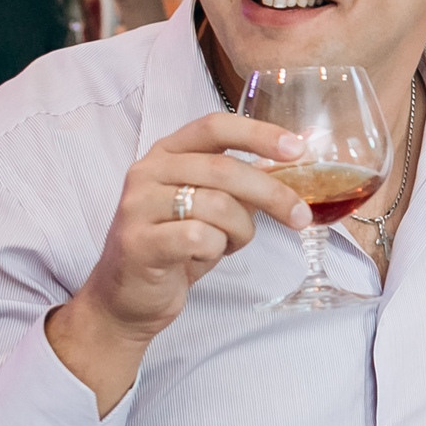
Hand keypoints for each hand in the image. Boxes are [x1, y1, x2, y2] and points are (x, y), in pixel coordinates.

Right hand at [47, 113, 309, 411]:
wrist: (126, 299)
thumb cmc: (176, 248)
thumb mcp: (209, 207)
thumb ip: (240, 185)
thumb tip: (295, 165)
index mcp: (167, 153)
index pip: (215, 127)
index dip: (259, 134)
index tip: (297, 148)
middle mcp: (147, 171)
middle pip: (224, 169)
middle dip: (272, 193)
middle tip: (299, 216)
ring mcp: (138, 206)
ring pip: (218, 205)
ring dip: (240, 231)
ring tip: (228, 245)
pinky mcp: (138, 242)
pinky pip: (199, 237)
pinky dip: (216, 249)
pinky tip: (203, 256)